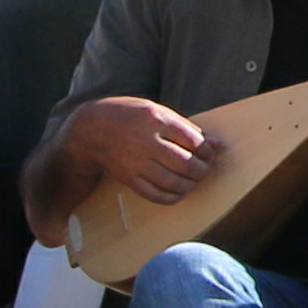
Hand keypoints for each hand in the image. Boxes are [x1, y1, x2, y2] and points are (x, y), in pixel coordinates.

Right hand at [63, 96, 218, 206]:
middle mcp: (145, 141)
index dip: (207, 150)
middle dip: (202, 170)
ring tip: (194, 181)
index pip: (192, 140)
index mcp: (155, 119)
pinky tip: (178, 192)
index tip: (211, 154)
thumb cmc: (129, 116)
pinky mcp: (128, 177)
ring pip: (172, 182)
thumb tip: (217, 145)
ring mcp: (135, 162)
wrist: (90, 129)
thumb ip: (186, 127)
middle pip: (185, 163)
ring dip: (190, 185)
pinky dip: (171, 197)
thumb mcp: (156, 110)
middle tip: (205, 170)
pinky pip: (155, 194)